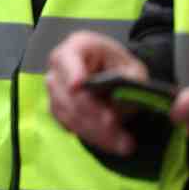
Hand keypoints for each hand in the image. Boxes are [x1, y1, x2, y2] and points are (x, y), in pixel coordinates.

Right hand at [46, 31, 148, 155]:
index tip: (78, 86)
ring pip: (68, 113)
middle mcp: (59, 64)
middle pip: (68, 93)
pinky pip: (69, 124)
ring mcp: (54, 86)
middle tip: (120, 132)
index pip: (68, 57)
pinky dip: (91, 136)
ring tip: (124, 144)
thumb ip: (126, 84)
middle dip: (94, 116)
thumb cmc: (122, 68)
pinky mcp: (56, 106)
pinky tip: (112, 143)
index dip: (72, 72)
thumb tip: (115, 106)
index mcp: (79, 45)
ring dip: (96, 132)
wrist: (115, 77)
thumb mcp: (133, 70)